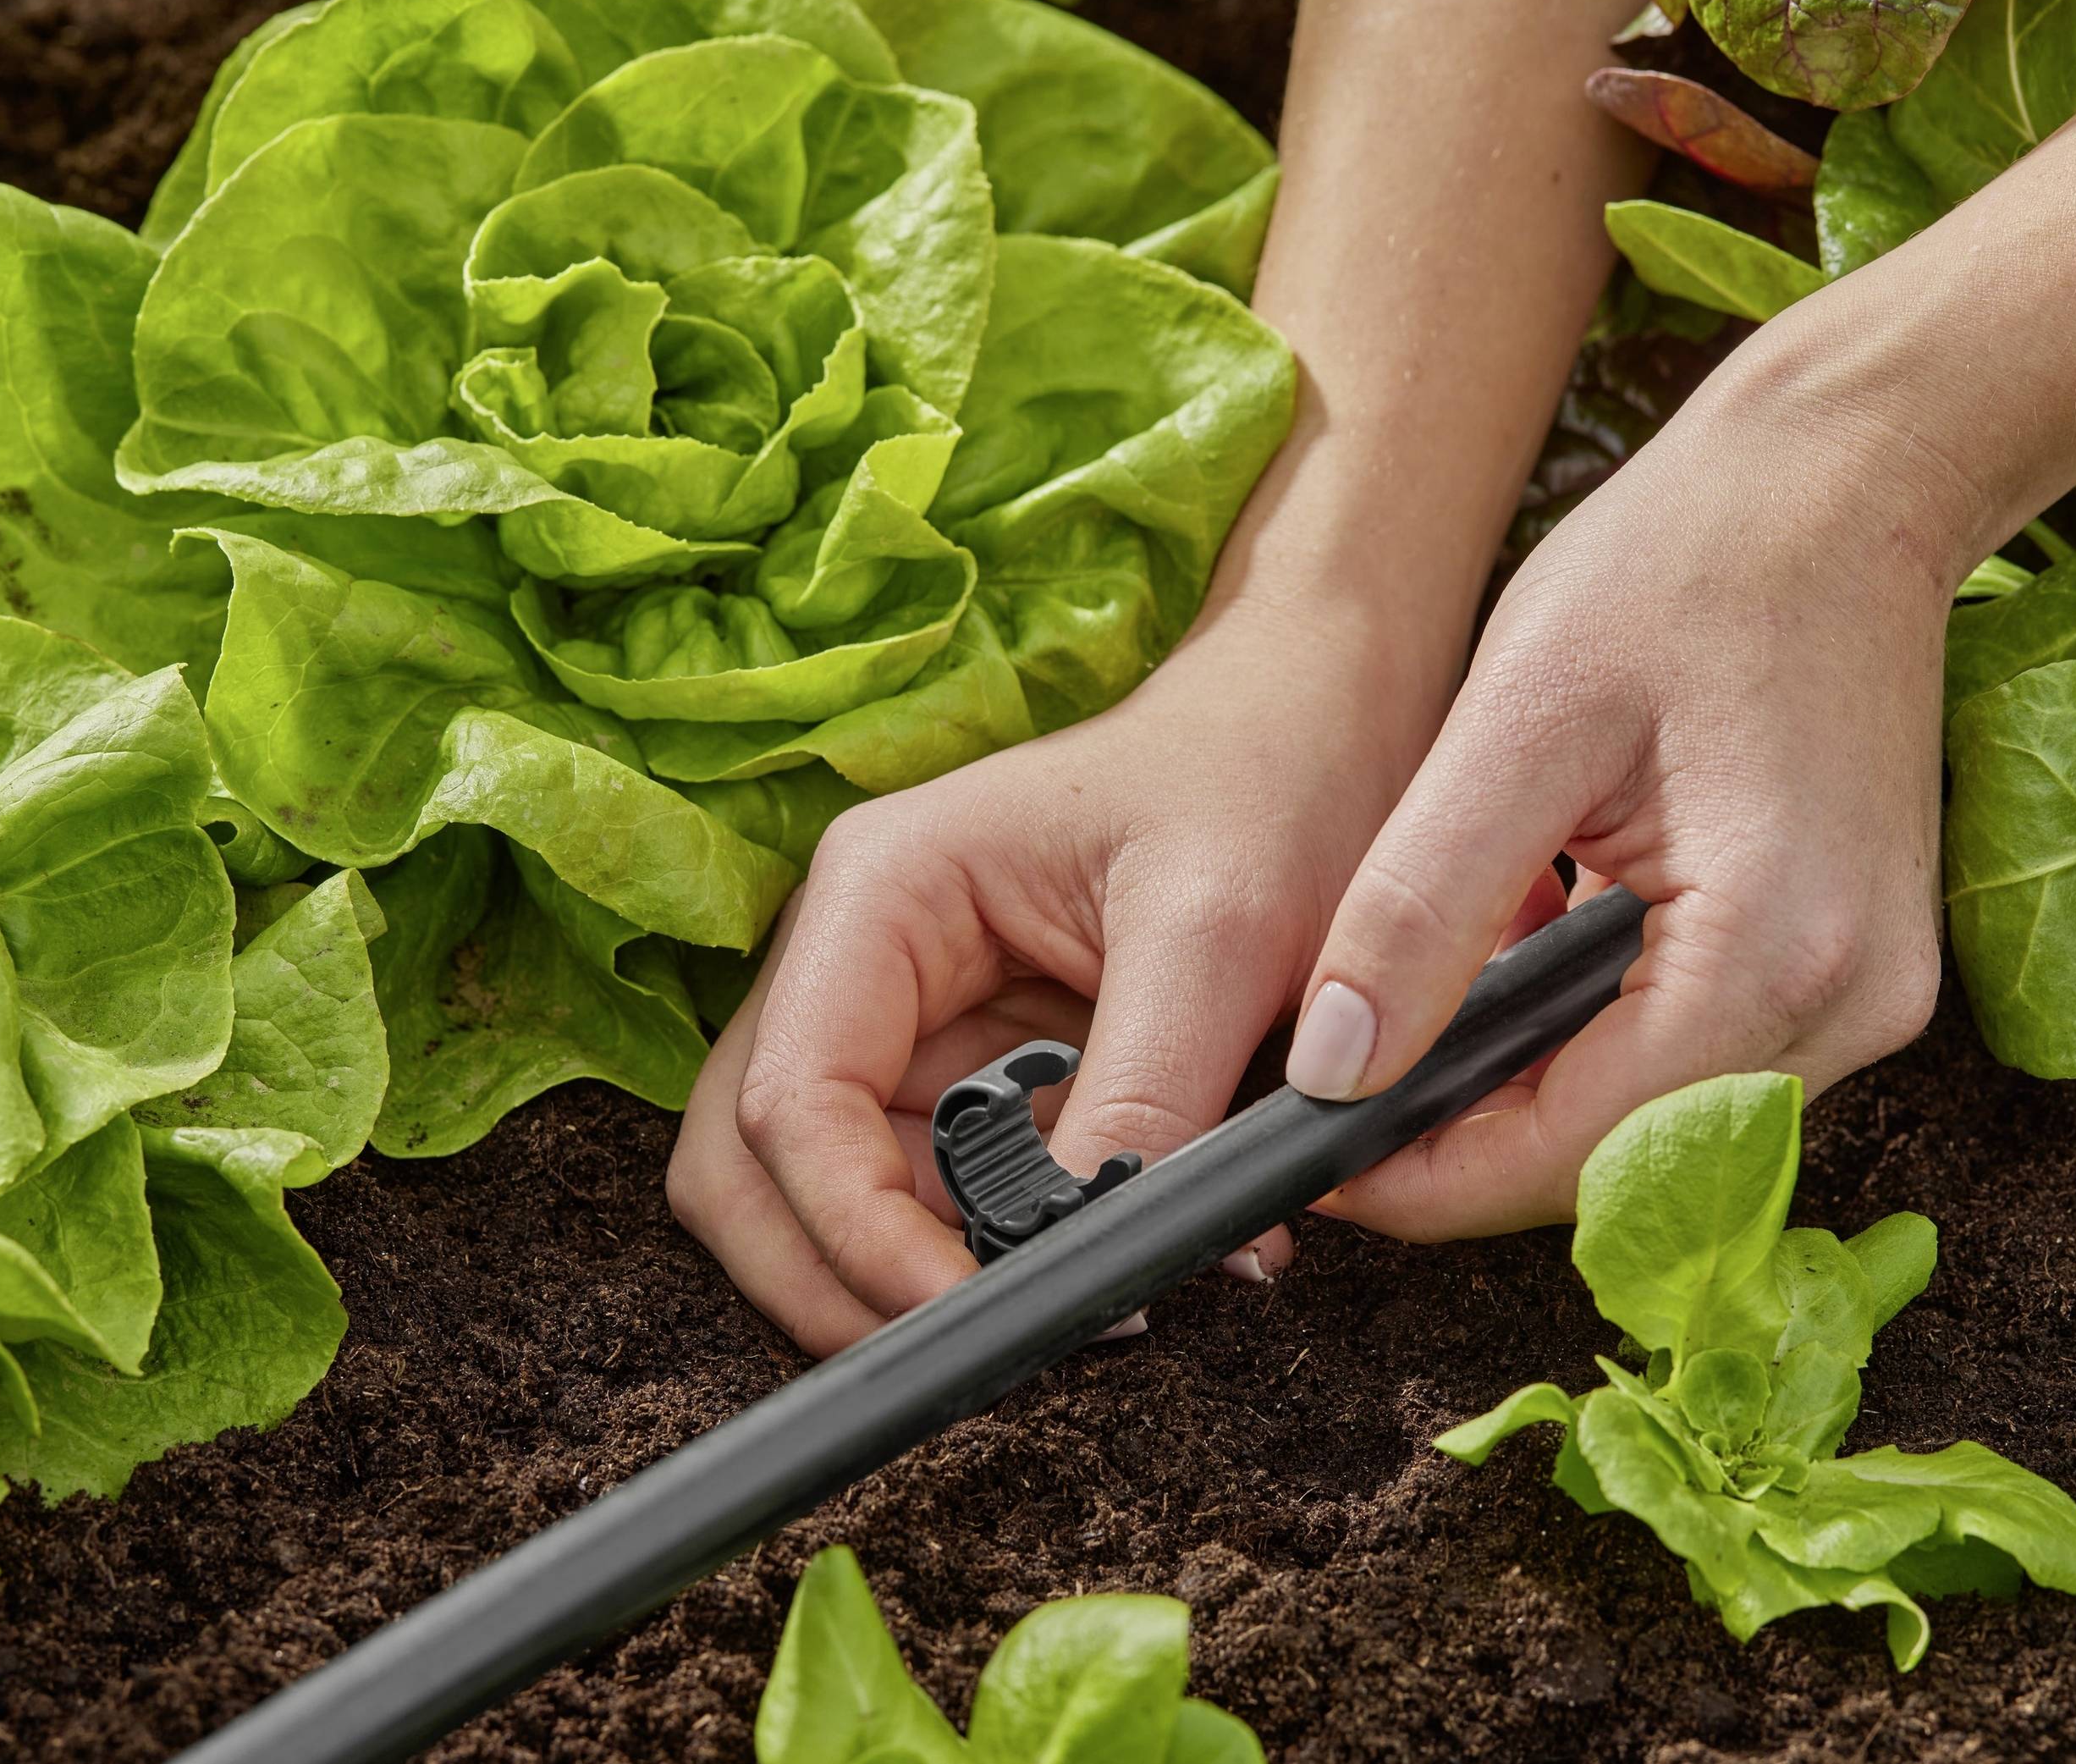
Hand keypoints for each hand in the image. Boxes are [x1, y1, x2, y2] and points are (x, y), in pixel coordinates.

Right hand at [664, 597, 1449, 1356]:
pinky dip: (992, 1258)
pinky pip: (937, 1197)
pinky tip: (1104, 1267)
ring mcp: (904, 1020)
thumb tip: (1090, 1262)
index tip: (970, 1319)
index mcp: (881, 893)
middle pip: (755, 1171)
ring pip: (829, 1202)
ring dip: (918, 1283)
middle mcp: (859, 959)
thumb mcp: (1220, 933)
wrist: (1320, 723)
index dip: (854, 1238)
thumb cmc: (1265, 781)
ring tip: (1076, 1314)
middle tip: (985, 1352)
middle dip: (842, 1283)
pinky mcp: (971, 1070)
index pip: (790, 1103)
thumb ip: (1146, 1096)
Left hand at [1292, 349, 1978, 1238]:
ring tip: (1416, 1025)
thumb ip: (1419, 908)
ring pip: (1659, 1131)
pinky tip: (1526, 973)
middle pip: (1621, 1163)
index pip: (1572, 1153)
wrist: (1842, 482)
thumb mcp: (1516, 722)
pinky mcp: (1856, 973)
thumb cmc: (1684, 565)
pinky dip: (1594, 1047)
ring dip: (1530, 1098)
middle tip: (1337, 1094)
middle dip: (1468, 1150)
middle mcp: (1850, 1008)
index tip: (1308, 1156)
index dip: (1425, 1179)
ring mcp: (1870, 998)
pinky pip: (1701, 1067)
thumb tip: (1331, 1070)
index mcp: (1771, 953)